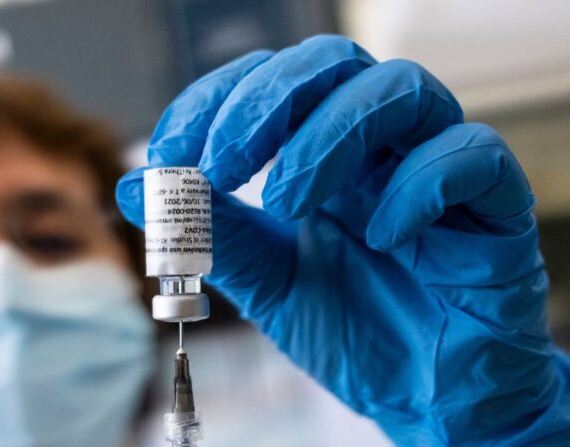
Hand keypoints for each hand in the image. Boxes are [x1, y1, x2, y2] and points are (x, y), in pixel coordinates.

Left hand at [117, 35, 569, 444]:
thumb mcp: (267, 283)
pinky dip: (417, 184)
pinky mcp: (494, 203)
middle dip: (265, 102)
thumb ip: (212, 233)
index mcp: (323, 154)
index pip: (271, 84)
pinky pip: (470, 155)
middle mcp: (378, 146)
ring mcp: (436, 165)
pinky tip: (382, 236)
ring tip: (286, 203)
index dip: (217, 101)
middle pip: (332, 63)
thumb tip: (134, 187)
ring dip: (328, 136)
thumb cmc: (353, 331)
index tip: (171, 152)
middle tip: (221, 163)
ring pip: (399, 89)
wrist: (427, 397)